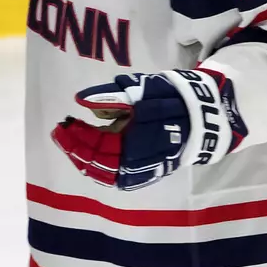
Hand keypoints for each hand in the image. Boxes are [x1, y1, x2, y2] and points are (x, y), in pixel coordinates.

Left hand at [51, 70, 247, 190]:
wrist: (205, 117)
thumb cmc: (172, 98)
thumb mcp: (143, 90)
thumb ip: (112, 96)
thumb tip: (81, 100)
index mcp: (138, 141)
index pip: (99, 145)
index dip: (77, 137)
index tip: (62, 124)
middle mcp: (140, 162)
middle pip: (98, 163)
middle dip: (76, 148)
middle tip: (61, 133)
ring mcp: (144, 169)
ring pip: (106, 173)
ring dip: (85, 159)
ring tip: (70, 144)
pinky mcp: (147, 171)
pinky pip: (118, 176)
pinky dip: (100, 168)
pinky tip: (88, 158)